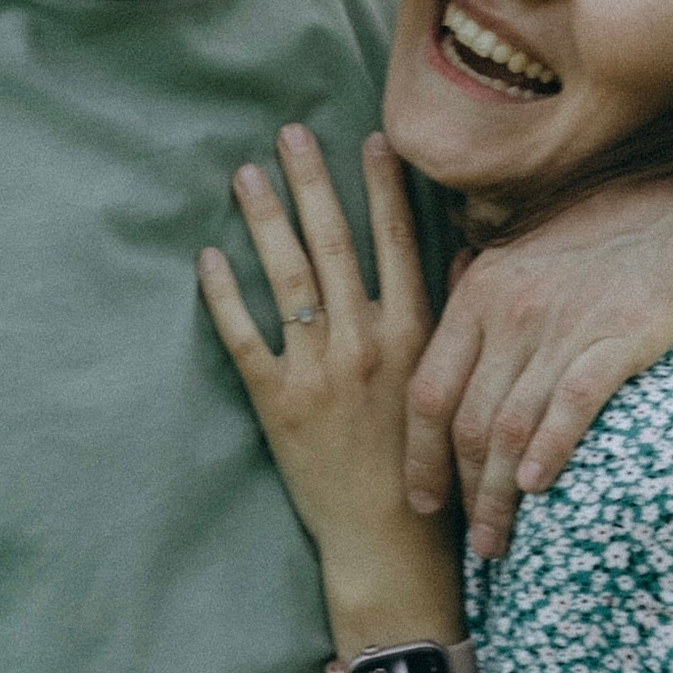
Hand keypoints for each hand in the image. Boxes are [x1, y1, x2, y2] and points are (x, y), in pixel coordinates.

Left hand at [198, 129, 439, 570]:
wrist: (391, 538)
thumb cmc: (430, 463)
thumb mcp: (451, 383)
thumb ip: (449, 321)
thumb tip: (463, 256)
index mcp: (414, 336)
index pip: (396, 243)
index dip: (381, 187)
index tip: (368, 139)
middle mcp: (367, 345)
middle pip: (334, 246)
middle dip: (311, 184)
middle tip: (289, 134)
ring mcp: (319, 372)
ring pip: (287, 280)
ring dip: (265, 221)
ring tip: (247, 176)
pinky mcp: (278, 404)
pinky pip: (244, 338)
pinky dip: (224, 296)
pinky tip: (209, 257)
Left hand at [404, 178, 672, 557]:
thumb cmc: (596, 237)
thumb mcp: (518, 257)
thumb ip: (478, 308)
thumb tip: (446, 362)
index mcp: (478, 296)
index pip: (430, 391)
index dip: (420, 456)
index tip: (424, 502)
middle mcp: (511, 313)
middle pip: (467, 422)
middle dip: (464, 493)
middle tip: (474, 542)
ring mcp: (563, 327)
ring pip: (512, 426)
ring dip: (500, 495)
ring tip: (502, 541)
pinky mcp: (619, 338)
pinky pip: (573, 404)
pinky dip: (550, 450)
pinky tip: (539, 487)